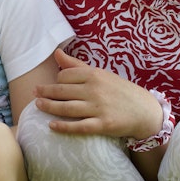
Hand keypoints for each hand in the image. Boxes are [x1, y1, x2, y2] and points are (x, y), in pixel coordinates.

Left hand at [32, 47, 164, 140]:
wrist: (145, 111)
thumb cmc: (120, 91)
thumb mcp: (101, 74)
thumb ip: (77, 66)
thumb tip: (57, 53)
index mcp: (94, 75)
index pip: (65, 75)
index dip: (56, 80)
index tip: (53, 85)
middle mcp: (95, 90)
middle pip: (62, 91)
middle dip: (45, 92)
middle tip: (34, 94)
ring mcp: (98, 108)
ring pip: (66, 108)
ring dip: (49, 107)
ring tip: (38, 106)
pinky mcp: (103, 125)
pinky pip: (78, 126)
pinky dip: (63, 126)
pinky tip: (51, 126)